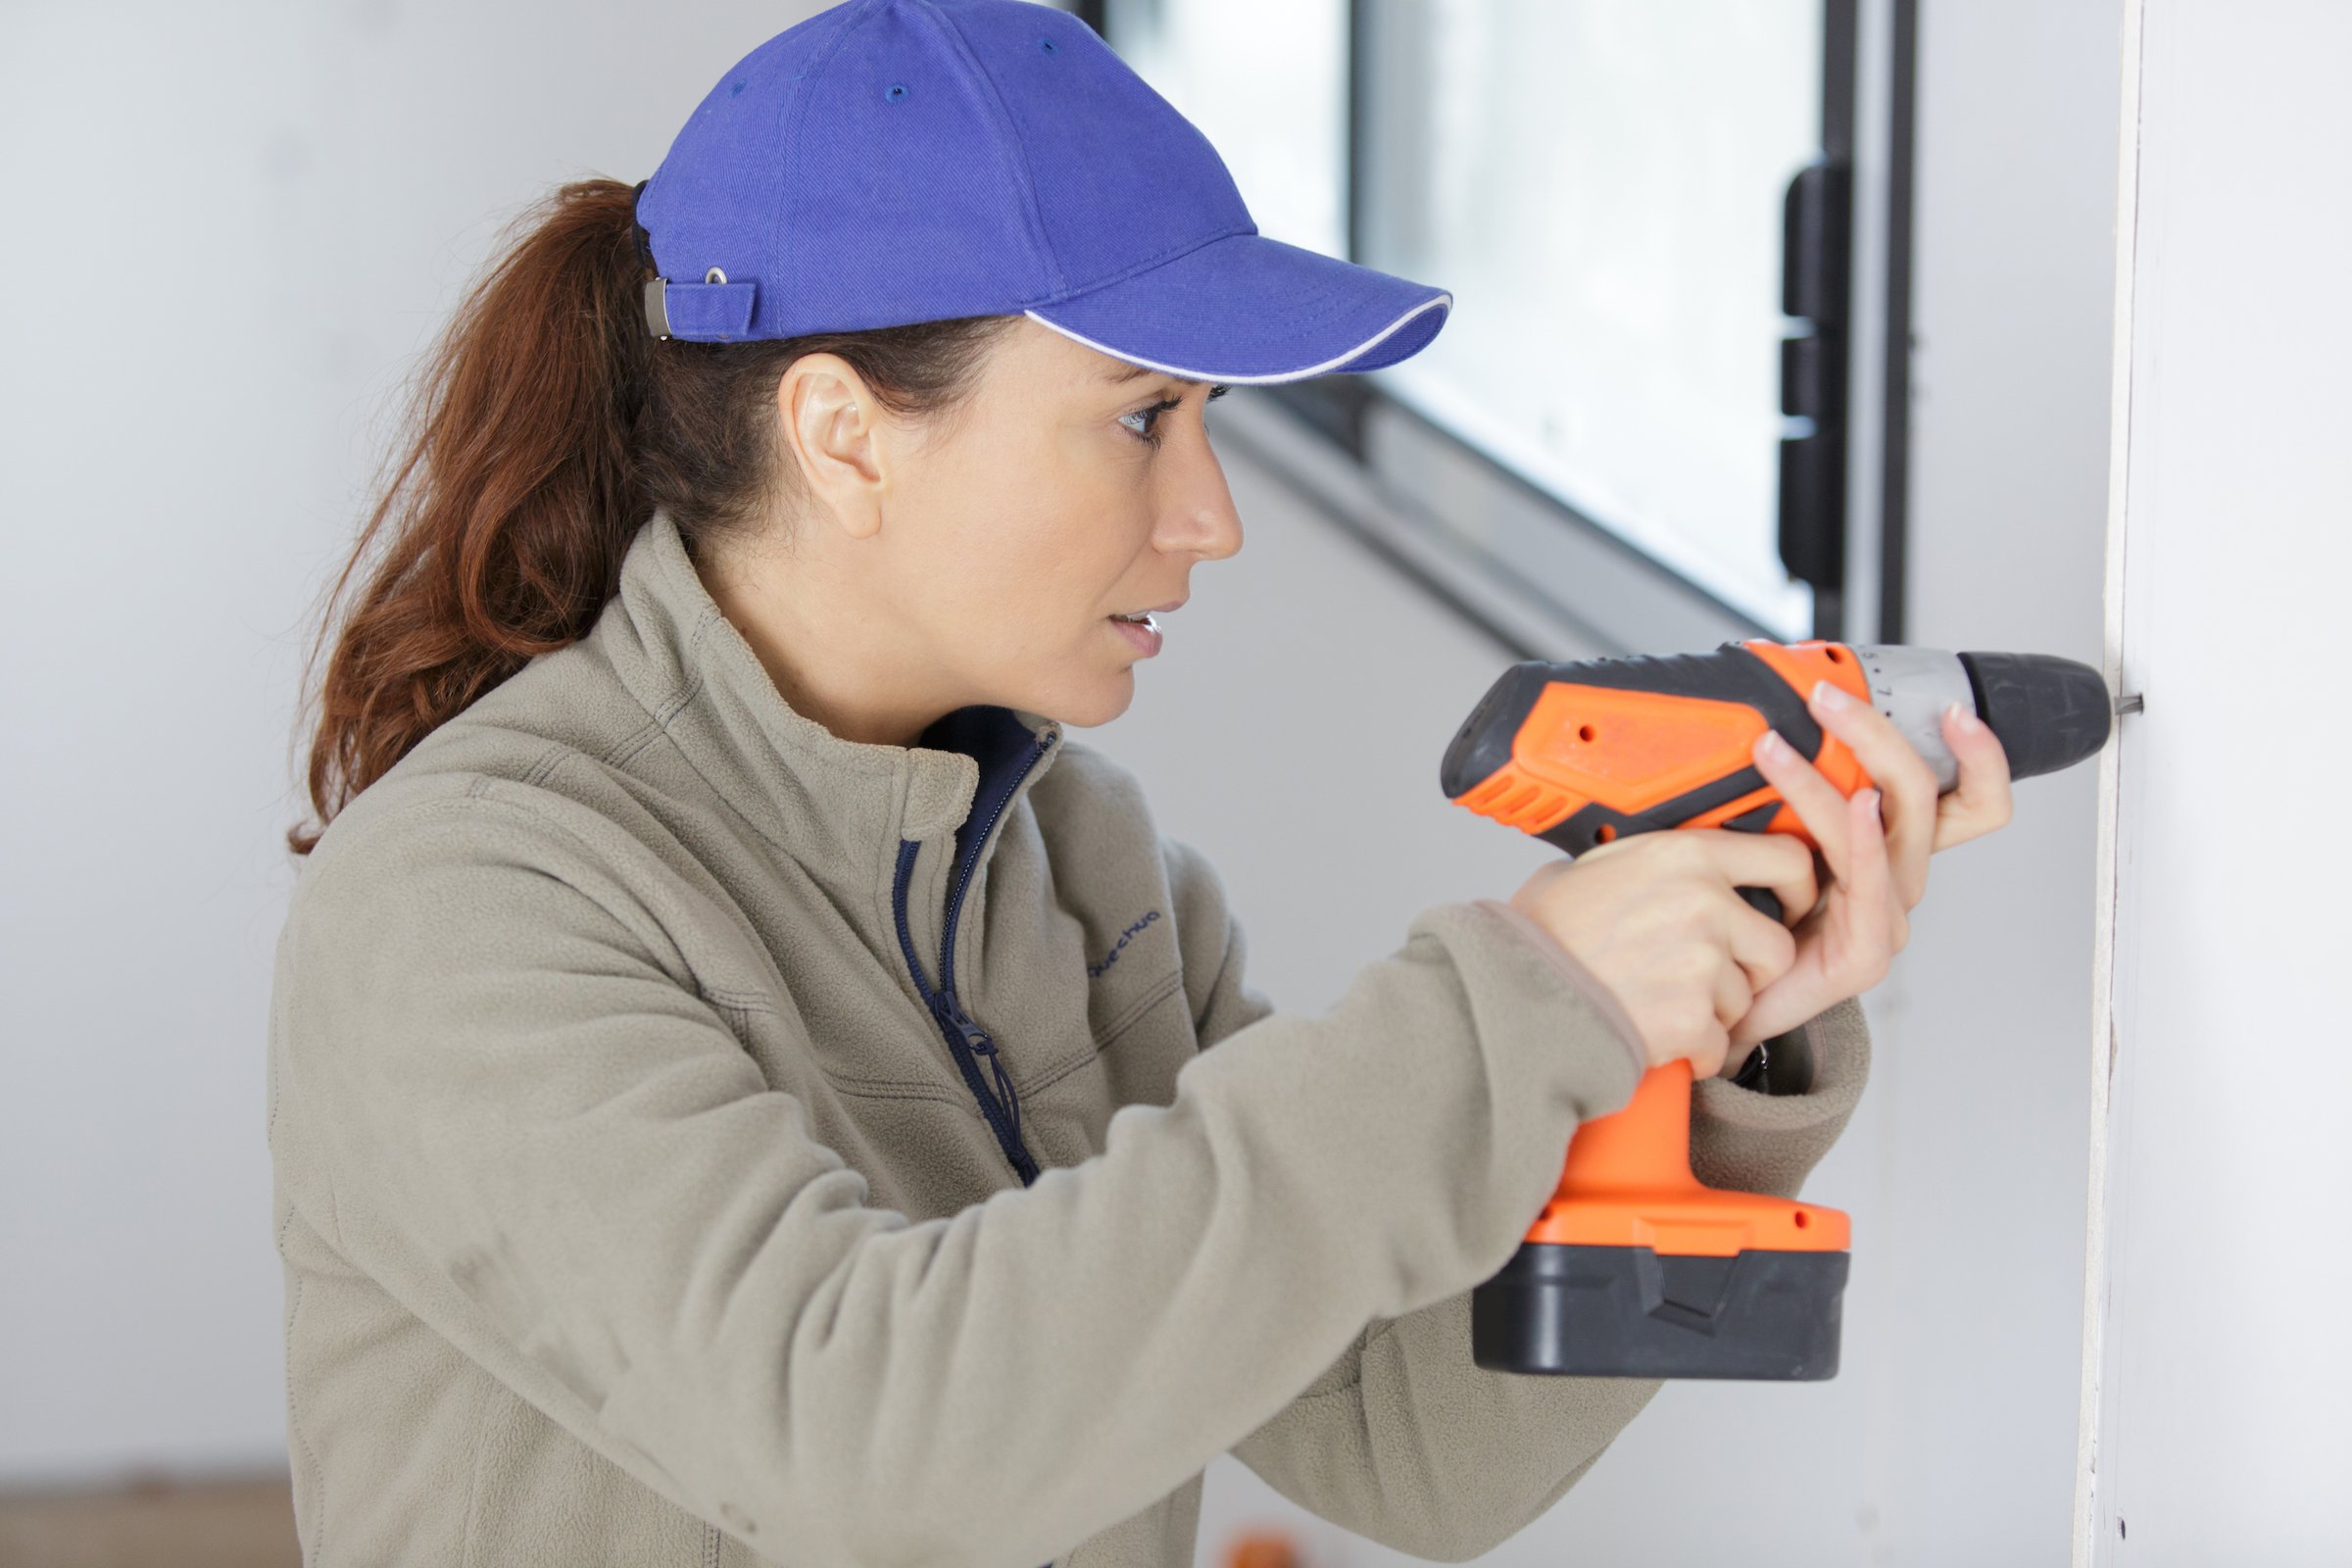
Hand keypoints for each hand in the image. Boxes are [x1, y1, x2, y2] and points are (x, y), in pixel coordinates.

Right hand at [1510, 829, 1819, 1078]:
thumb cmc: (1543, 935)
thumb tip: (1673, 862)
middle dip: (1747, 971)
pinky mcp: (1692, 1017)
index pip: (1786, 857)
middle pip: (1776, 946)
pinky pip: (1719, 1044)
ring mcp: (1701, 962)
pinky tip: (1652, 1034)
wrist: (1513, 993)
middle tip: (1702, 977)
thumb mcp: (1596, 867)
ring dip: (1713, 1012)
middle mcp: (1702, 903)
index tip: (1788, 904)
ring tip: (1658, 1003)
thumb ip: (1651, 861)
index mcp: (1684, 855)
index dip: (1796, 887)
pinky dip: (1691, 1051)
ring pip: (1746, 1001)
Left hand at [1728, 681, 2015, 1051]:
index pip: (1971, 801)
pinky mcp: (1866, 954)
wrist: (1729, 999)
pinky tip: (1854, 806)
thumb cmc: (1753, 918)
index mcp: (1896, 850)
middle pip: (1923, 795)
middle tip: (1824, 697)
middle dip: (1877, 733)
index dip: (1982, 757)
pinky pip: (1872, 884)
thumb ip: (1790, 791)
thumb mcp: (1778, 840)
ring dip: (1826, 776)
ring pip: (1883, 828)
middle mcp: (1901, 879)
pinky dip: (1865, 838)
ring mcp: (1887, 917)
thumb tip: (1767, 716)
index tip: (1952, 707)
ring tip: (1770, 746)